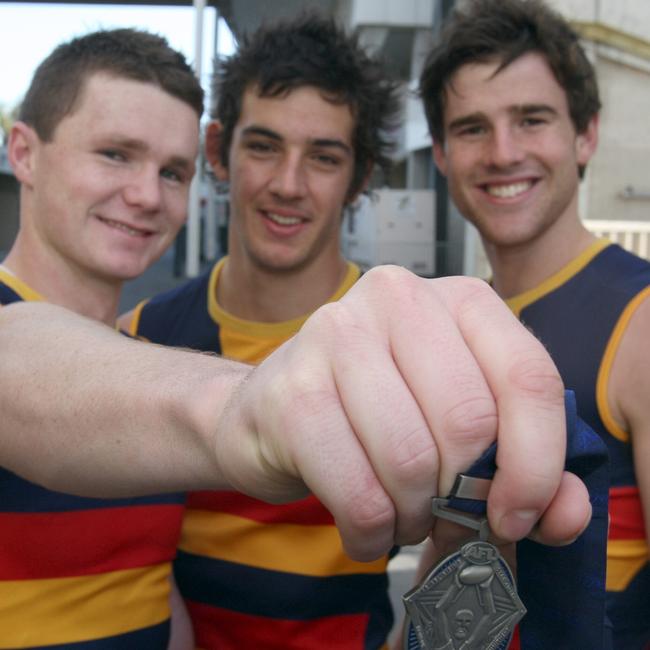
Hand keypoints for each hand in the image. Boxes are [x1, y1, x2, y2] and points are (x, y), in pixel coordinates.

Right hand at [215, 266, 590, 560]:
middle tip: (450, 524)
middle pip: (468, 422)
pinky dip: (372, 533)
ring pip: (411, 460)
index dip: (537, 464)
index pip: (528, 377)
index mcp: (457, 298)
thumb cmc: (377, 413)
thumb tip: (565, 516)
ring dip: (415, 519)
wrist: (275, 411)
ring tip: (403, 517)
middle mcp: (397, 298)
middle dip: (465, 500)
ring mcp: (336, 335)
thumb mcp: (460, 424)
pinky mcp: (292, 389)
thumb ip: (528, 468)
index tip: (515, 517)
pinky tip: (367, 527)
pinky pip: (358, 492)